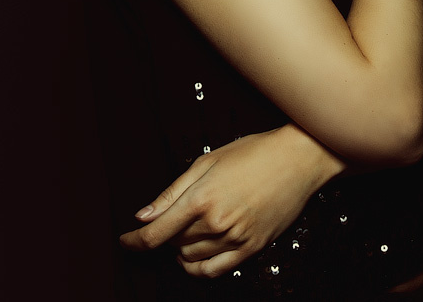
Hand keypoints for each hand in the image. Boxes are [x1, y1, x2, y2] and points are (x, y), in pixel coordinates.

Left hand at [119, 126, 344, 277]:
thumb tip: (144, 216)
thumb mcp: (207, 162)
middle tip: (169, 219)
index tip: (125, 240)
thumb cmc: (254, 152)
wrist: (297, 160)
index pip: (156, 232)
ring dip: (180, 249)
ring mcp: (236, 238)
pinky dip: (198, 268)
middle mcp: (217, 222)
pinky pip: (215, 270)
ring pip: (191, 258)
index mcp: (202, 198)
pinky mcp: (252, 248)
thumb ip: (172, 192)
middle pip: (173, 243)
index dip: (134, 241)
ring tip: (186, 230)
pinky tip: (194, 256)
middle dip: (164, 234)